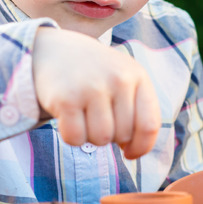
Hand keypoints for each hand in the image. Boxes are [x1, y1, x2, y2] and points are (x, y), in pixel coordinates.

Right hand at [32, 27, 160, 158]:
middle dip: (111, 136)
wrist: (53, 50)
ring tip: (83, 116)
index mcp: (137, 75)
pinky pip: (76, 138)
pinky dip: (71, 136)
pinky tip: (68, 119)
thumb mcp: (123, 79)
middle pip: (123, 135)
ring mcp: (92, 88)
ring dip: (91, 137)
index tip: (130, 152)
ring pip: (101, 139)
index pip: (149, 125)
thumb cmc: (94, 73)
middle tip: (97, 118)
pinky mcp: (66, 99)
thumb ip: (136, 110)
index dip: (141, 147)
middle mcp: (118, 79)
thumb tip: (133, 150)